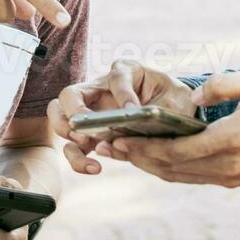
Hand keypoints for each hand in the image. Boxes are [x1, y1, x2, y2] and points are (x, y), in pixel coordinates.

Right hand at [45, 59, 196, 174]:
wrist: (178, 116)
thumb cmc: (174, 102)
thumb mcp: (175, 101)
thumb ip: (156, 112)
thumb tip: (131, 128)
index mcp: (126, 72)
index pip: (116, 76)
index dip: (123, 93)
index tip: (132, 110)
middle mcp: (101, 90)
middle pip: (70, 95)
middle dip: (73, 112)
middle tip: (86, 130)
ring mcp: (93, 113)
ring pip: (61, 119)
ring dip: (66, 134)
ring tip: (85, 146)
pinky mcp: (92, 136)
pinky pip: (74, 148)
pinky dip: (78, 159)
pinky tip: (95, 167)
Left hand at [100, 68, 239, 187]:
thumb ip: (225, 84)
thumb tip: (195, 97)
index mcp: (230, 140)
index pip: (176, 150)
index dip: (145, 148)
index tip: (120, 139)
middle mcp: (226, 165)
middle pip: (171, 168)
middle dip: (138, 158)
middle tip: (110, 148)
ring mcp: (230, 175)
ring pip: (179, 176)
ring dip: (150, 166)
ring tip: (123, 154)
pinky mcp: (233, 178)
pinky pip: (192, 177)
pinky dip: (169, 169)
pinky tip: (153, 158)